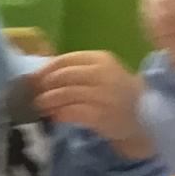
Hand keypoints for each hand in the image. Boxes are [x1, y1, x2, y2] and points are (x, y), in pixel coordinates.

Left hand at [32, 53, 151, 157]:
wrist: (144, 116)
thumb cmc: (115, 93)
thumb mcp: (100, 74)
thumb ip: (75, 71)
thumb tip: (39, 75)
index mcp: (100, 58)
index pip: (65, 59)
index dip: (44, 70)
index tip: (31, 80)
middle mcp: (103, 73)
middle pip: (63, 76)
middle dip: (44, 86)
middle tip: (32, 96)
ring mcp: (104, 94)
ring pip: (66, 94)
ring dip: (48, 101)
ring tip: (39, 107)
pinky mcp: (102, 115)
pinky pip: (73, 112)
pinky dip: (59, 114)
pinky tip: (54, 117)